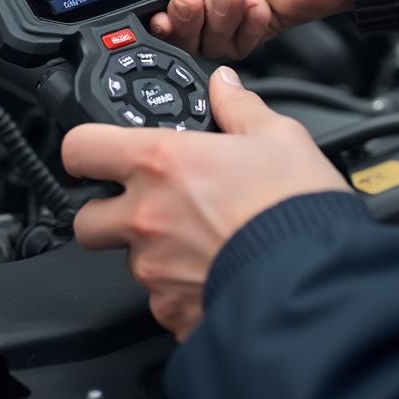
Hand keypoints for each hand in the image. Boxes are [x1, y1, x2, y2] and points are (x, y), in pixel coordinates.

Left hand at [62, 66, 350, 341]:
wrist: (319, 283)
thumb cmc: (298, 209)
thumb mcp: (278, 137)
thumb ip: (238, 106)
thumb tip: (224, 85)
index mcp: (162, 163)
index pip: (80, 148)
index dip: (85, 148)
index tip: (98, 152)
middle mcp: (146, 217)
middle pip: (86, 217)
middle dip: (107, 210)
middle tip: (145, 203)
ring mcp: (153, 270)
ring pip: (128, 260)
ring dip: (151, 250)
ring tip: (200, 240)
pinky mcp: (170, 312)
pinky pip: (159, 298)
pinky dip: (178, 287)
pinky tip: (214, 271)